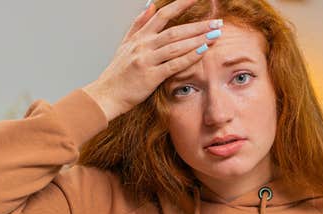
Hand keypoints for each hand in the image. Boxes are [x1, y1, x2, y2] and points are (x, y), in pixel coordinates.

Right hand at [81, 0, 221, 121]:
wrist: (105, 95)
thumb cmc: (117, 74)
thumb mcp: (124, 45)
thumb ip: (138, 24)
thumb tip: (151, 5)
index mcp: (139, 37)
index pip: (163, 15)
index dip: (180, 4)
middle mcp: (143, 46)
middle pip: (175, 30)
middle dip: (198, 26)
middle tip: (217, 22)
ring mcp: (146, 60)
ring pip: (176, 45)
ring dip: (198, 39)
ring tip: (215, 35)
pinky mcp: (150, 76)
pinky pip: (173, 64)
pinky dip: (189, 57)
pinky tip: (202, 51)